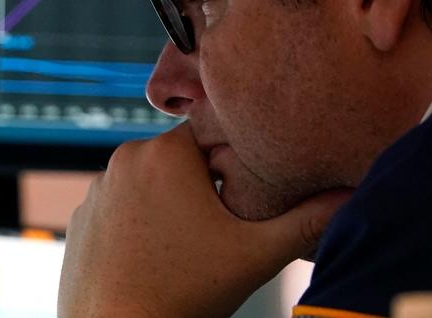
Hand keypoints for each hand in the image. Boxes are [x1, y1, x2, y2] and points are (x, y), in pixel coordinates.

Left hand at [57, 122, 352, 317]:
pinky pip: (120, 207)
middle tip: (218, 228)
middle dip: (202, 186)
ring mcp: (97, 188)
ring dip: (168, 204)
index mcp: (166, 152)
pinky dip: (138, 224)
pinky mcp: (80, 217)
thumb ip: (305, 220)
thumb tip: (351, 197)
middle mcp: (124, 158)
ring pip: (149, 183)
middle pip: (181, 159)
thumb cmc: (185, 294)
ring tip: (186, 246)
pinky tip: (154, 256)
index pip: (212, 136)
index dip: (234, 164)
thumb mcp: (254, 255)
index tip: (242, 197)